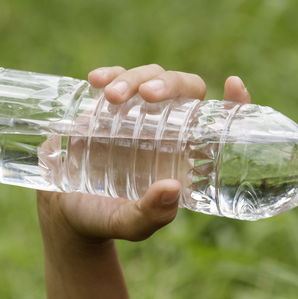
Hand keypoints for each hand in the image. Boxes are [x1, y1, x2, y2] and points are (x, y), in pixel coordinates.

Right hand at [37, 65, 251, 247]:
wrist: (63, 212)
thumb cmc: (105, 220)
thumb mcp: (129, 225)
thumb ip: (151, 214)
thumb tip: (172, 187)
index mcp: (184, 155)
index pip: (217, 121)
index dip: (233, 103)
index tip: (233, 85)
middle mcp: (166, 129)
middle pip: (182, 88)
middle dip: (168, 83)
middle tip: (147, 95)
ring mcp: (137, 113)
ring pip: (149, 76)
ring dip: (134, 79)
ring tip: (111, 98)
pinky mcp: (107, 106)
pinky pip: (116, 78)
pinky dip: (110, 73)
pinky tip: (97, 80)